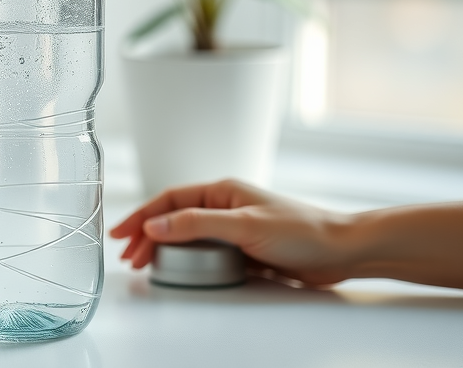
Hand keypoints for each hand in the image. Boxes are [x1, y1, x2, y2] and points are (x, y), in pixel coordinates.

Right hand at [109, 179, 357, 286]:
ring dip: (163, 249)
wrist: (342, 251)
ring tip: (144, 264)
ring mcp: (233, 228)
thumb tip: (157, 225)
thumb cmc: (303, 230)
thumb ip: (197, 224)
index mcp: (222, 192)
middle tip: (127, 255)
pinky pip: (204, 252)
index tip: (120, 232)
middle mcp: (224, 207)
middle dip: (146, 235)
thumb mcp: (244, 225)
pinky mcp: (243, 249)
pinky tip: (178, 269)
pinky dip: (185, 260)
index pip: (169, 200)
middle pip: (173, 218)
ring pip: (186, 236)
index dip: (141, 215)